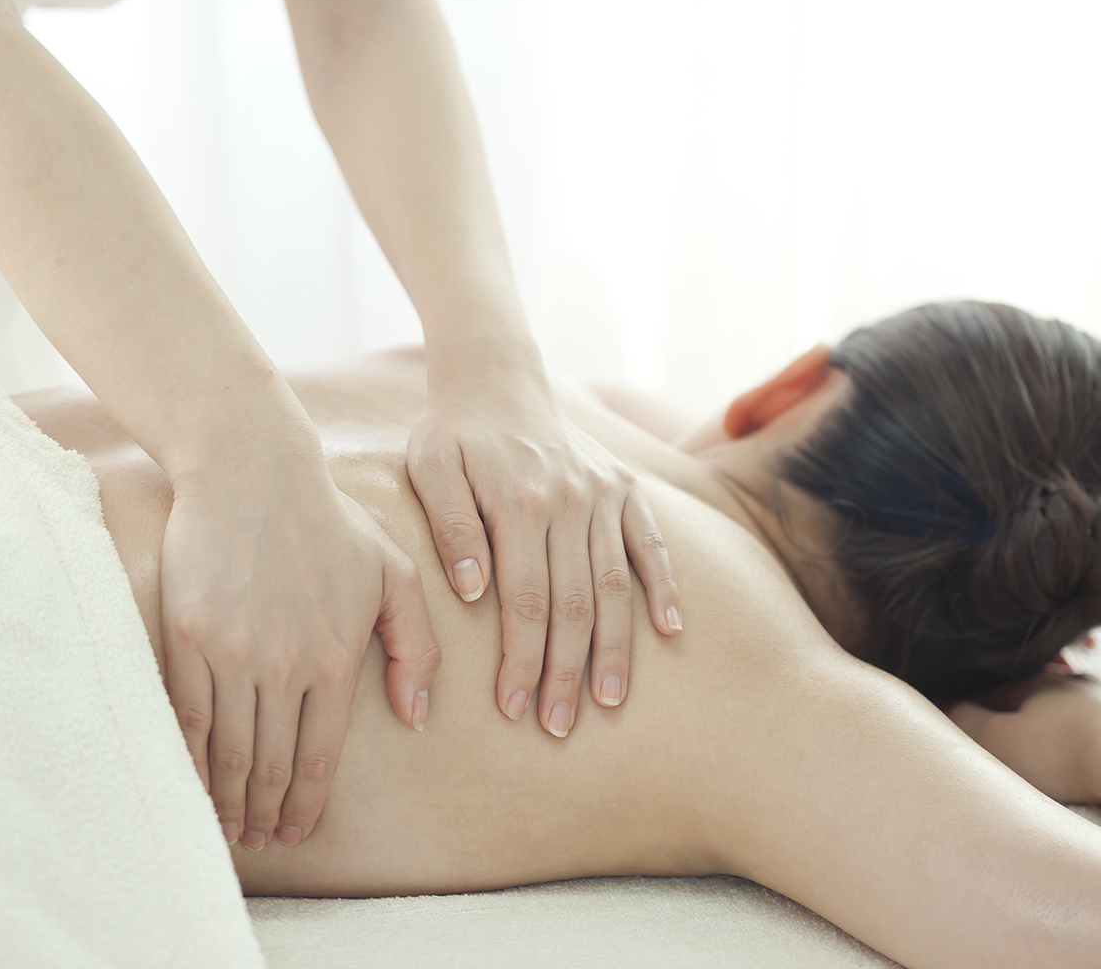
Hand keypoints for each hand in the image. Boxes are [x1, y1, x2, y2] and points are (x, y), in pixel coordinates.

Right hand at [160, 449, 439, 851]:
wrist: (252, 472)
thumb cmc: (328, 522)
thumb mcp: (395, 573)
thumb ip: (417, 646)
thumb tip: (416, 717)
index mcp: (338, 656)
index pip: (321, 755)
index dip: (307, 804)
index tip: (297, 830)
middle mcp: (286, 664)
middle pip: (272, 763)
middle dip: (266, 811)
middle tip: (260, 836)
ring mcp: (233, 651)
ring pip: (229, 750)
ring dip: (229, 797)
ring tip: (228, 824)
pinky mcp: (189, 635)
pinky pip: (187, 716)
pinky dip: (191, 759)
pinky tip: (194, 781)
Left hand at [407, 355, 680, 738]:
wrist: (497, 376)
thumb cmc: (454, 431)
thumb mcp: (431, 467)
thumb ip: (451, 528)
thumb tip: (474, 594)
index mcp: (521, 504)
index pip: (525, 602)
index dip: (522, 659)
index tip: (515, 706)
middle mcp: (570, 503)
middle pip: (574, 605)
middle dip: (566, 671)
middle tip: (559, 725)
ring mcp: (604, 495)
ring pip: (615, 585)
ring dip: (613, 648)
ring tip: (608, 700)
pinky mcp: (625, 487)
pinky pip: (652, 543)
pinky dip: (664, 585)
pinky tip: (669, 631)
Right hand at [947, 671, 1100, 805]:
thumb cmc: (1063, 756)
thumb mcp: (998, 740)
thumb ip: (966, 720)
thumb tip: (946, 705)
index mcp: (1038, 684)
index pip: (995, 690)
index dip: (972, 705)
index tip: (957, 718)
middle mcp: (1077, 686)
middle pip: (1040, 694)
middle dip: (1021, 707)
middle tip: (1005, 730)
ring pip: (1079, 706)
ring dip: (1064, 717)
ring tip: (1052, 736)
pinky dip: (1099, 733)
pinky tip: (1098, 743)